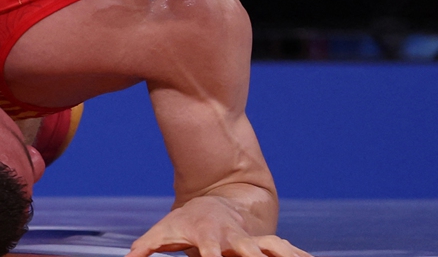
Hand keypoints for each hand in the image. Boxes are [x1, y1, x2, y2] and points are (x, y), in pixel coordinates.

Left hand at [127, 197, 311, 256]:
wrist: (215, 197)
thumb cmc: (185, 220)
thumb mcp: (163, 231)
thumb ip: (146, 246)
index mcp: (209, 238)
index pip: (209, 253)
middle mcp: (234, 239)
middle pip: (248, 251)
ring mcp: (253, 239)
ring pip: (274, 248)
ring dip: (284, 255)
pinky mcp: (266, 242)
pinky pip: (288, 250)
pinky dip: (301, 255)